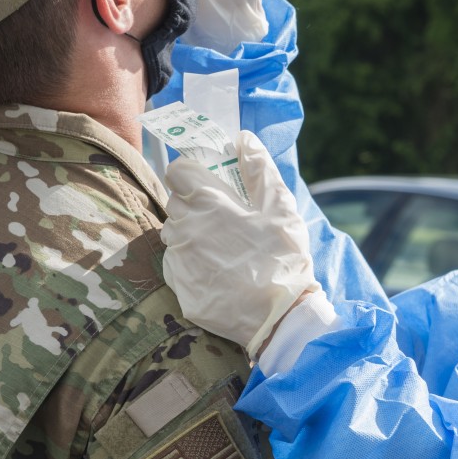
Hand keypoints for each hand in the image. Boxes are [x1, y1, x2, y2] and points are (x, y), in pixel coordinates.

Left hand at [160, 131, 319, 356]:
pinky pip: (177, 263)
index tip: (211, 182)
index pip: (177, 170)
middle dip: (194, 202)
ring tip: (224, 246)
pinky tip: (218, 271)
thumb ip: (259, 169)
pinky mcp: (178, 287)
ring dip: (191, 232)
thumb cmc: (283, 260)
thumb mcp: (281, 208)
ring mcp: (178, 259)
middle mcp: (184, 228)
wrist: (278, 319)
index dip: (193, 172)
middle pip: (175, 201)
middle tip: (225, 217)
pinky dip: (192, 262)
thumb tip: (243, 138)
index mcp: (207, 203)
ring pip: (174, 232)